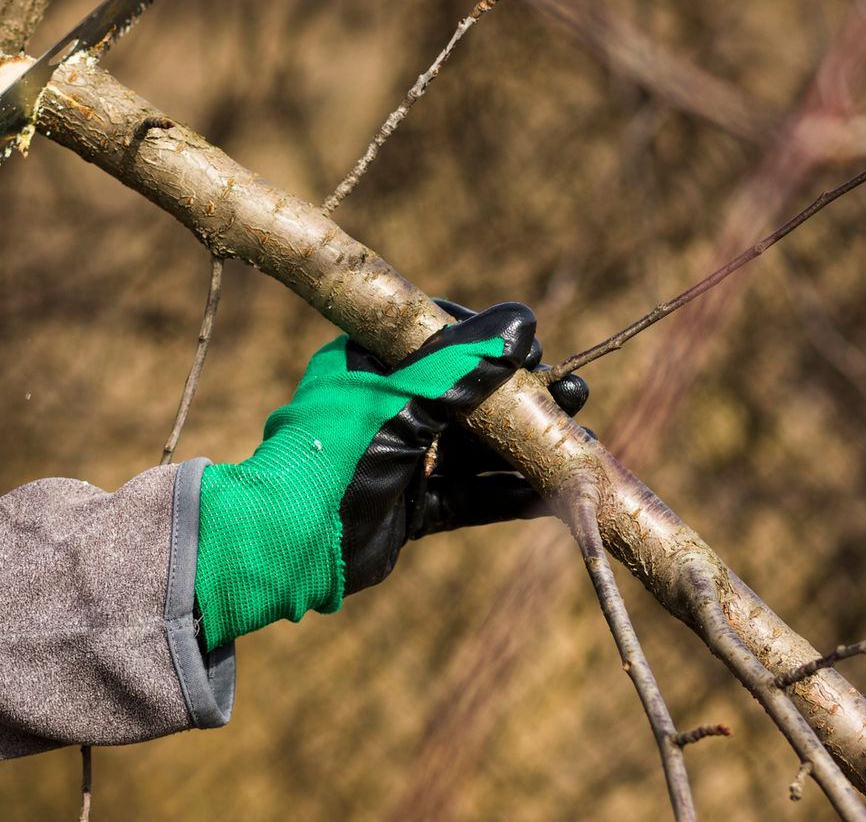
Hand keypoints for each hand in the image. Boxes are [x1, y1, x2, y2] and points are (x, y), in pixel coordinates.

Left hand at [193, 301, 585, 648]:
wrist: (288, 542)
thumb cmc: (335, 455)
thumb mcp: (403, 400)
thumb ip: (462, 363)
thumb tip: (522, 323)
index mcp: (371, 362)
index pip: (444, 339)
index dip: (492, 345)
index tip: (535, 355)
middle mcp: (387, 405)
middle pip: (469, 396)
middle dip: (523, 401)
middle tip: (573, 397)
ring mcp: (398, 457)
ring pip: (473, 449)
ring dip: (524, 447)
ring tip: (578, 442)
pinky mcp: (408, 507)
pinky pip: (466, 496)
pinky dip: (506, 494)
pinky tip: (553, 493)